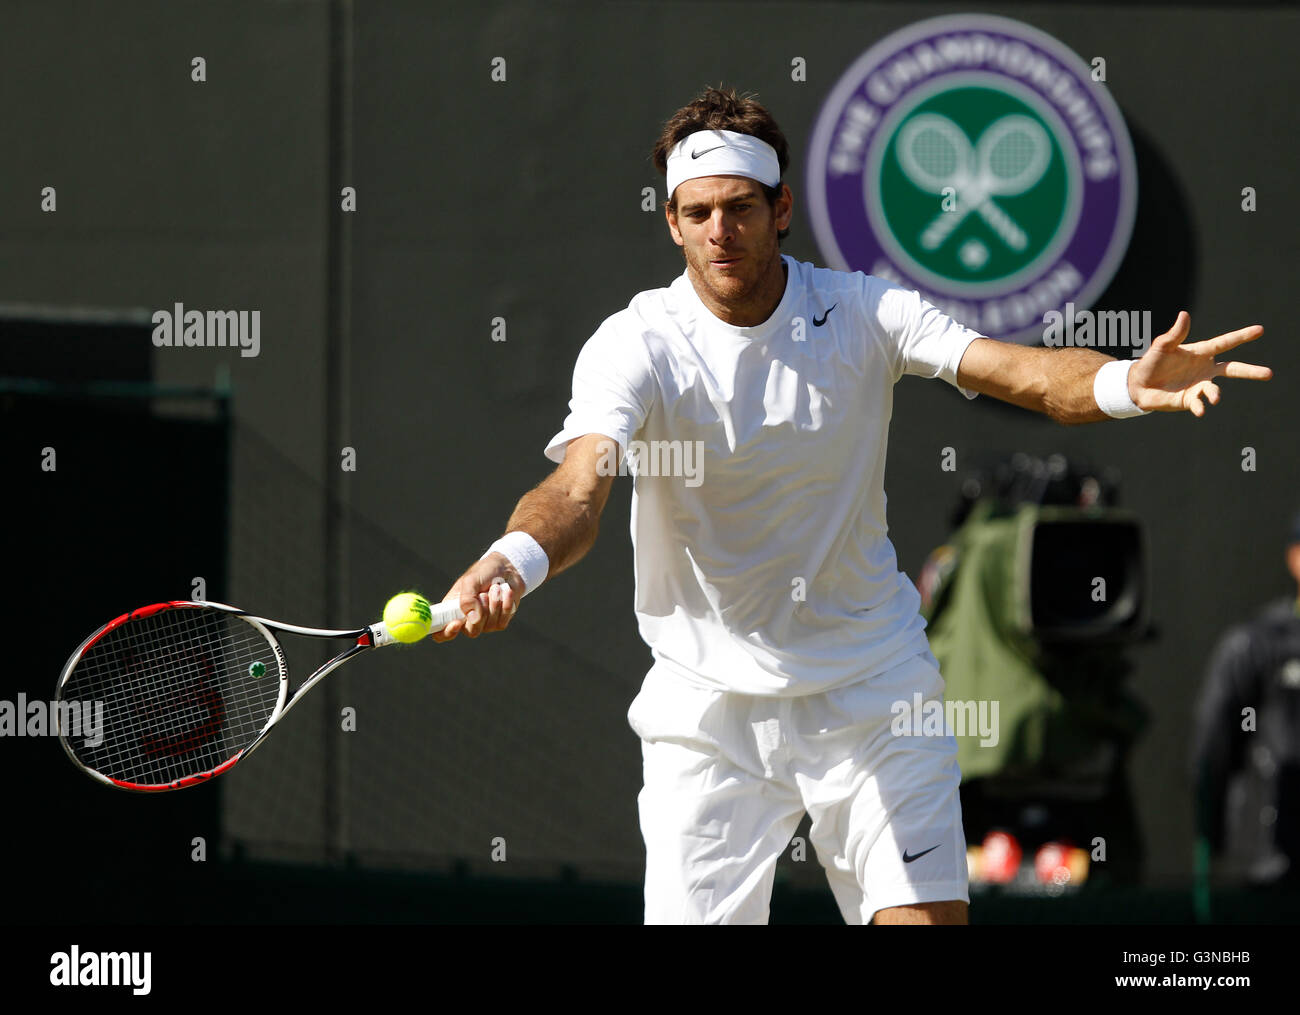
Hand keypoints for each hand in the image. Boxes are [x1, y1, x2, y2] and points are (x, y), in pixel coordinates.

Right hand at [430, 552, 523, 640]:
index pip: (441, 632)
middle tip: (484, 594)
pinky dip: (505, 606)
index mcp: (452, 610)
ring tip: (495, 588)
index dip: (446, 633)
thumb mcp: (471, 580)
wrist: (507, 567)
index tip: (456, 623)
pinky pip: (502, 623)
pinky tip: (505, 592)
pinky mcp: (500, 621)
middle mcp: (466, 619)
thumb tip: (473, 619)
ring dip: (494, 604)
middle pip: (471, 631)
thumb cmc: (484, 572)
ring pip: (488, 627)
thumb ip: (467, 599)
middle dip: (481, 611)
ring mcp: (484, 622)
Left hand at [1128, 312, 1270, 416]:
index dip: (1242, 336)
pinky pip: (1199, 404)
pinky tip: (1200, 410)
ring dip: (1215, 393)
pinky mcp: (1190, 400)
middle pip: (1233, 369)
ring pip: (1215, 389)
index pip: (1225, 343)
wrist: (1138, 385)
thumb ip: (1175, 333)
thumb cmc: (1152, 361)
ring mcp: (1199, 385)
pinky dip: (1200, 406)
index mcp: (1201, 353)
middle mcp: (1205, 369)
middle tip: (1269, 374)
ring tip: (1214, 397)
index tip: (1260, 329)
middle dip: (1251, 371)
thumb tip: (1184, 314)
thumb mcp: (1162, 346)